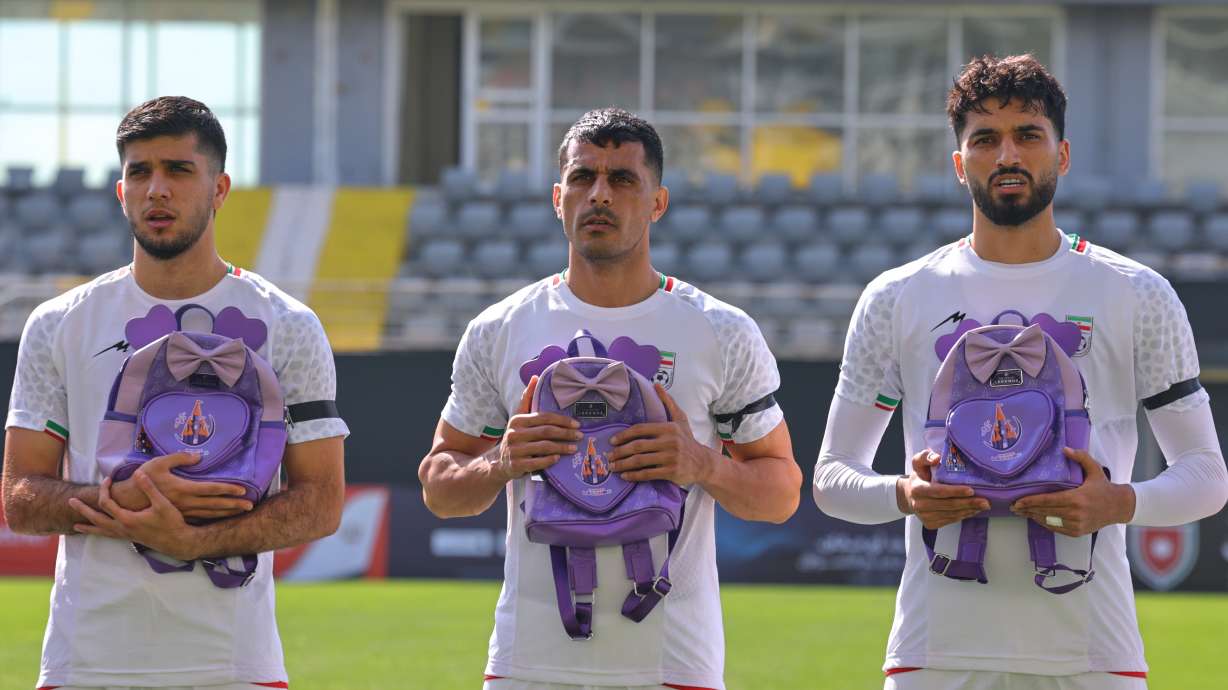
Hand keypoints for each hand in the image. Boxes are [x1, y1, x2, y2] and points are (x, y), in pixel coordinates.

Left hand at [69, 474, 198, 560]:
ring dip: (87, 527)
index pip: (107, 503)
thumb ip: (149, 488)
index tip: (108, 478)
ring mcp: (125, 535)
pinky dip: (99, 534)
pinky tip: (98, 533)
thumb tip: (138, 473)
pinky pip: (108, 536)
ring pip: (100, 531)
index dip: (105, 489)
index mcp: (127, 519)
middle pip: (96, 518)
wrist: (177, 542)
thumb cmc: (171, 522)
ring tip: (75, 526)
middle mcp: (122, 528)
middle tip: (71, 501)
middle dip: (83, 510)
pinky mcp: (129, 538)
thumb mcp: (162, 503)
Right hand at [110, 451, 253, 519]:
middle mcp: (186, 502)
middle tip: (250, 506)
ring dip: (227, 513)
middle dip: (233, 505)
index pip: (210, 489)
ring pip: (209, 513)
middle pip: (214, 504)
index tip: (242, 490)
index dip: (227, 489)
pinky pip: (200, 518)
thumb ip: (179, 458)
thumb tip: (199, 456)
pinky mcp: (180, 516)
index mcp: (182, 488)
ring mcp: (183, 511)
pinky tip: (223, 518)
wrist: (127, 501)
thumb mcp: (158, 463)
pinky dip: (214, 518)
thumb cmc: (143, 479)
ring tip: (242, 512)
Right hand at [493, 375, 580, 481]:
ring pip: (544, 447)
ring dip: (561, 447)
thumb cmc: (515, 437)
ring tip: (574, 448)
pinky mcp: (517, 464)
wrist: (499, 462)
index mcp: (518, 420)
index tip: (576, 424)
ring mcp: (515, 450)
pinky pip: (537, 462)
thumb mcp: (519, 417)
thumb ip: (527, 399)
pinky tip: (558, 458)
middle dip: (565, 433)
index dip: (562, 420)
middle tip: (579, 436)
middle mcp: (515, 434)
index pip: (544, 418)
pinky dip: (549, 460)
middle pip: (546, 432)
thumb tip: (534, 377)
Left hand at [607, 383, 712, 484]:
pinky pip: (648, 474)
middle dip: (620, 452)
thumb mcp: (680, 419)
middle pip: (638, 446)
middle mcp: (670, 442)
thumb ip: (668, 402)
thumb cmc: (687, 440)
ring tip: (613, 467)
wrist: (703, 462)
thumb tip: (656, 384)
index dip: (624, 435)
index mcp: (668, 428)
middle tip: (608, 455)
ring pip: (641, 461)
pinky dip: (634, 475)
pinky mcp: (671, 472)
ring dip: (623, 464)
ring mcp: (671, 458)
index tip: (612, 441)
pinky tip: (625, 476)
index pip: (640, 429)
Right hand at [896, 450, 988, 529]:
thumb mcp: (918, 463)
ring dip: (969, 510)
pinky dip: (963, 515)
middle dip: (969, 503)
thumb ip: (926, 456)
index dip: (956, 492)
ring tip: (983, 506)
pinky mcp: (931, 524)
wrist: (909, 496)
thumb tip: (937, 458)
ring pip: (952, 514)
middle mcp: (919, 505)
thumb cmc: (919, 477)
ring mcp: (925, 516)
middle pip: (949, 505)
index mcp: (918, 489)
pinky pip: (951, 520)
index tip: (971, 490)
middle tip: (985, 501)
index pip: (939, 491)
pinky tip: (972, 510)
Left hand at [1011, 447, 1134, 536]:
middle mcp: (1075, 513)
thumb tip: (1064, 449)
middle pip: (1044, 512)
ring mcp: (1076, 524)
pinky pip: (1056, 528)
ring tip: (1022, 512)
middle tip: (1013, 507)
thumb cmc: (1103, 487)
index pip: (1047, 500)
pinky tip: (1037, 518)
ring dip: (1034, 517)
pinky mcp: (1077, 532)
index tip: (1017, 501)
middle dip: (1027, 509)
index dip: (1030, 501)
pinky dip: (1045, 523)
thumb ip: (1081, 457)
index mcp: (1077, 498)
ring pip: (1049, 521)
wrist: (1119, 507)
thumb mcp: (1094, 469)